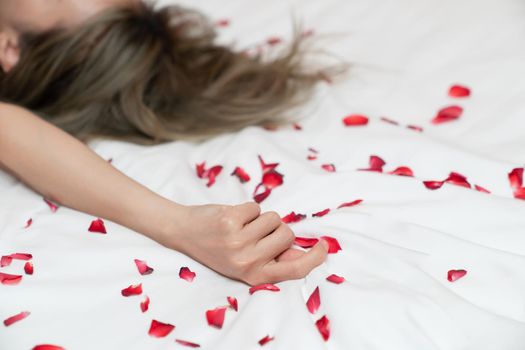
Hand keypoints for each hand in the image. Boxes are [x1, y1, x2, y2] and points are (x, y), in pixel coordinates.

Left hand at [162, 202, 328, 284]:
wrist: (185, 233)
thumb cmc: (219, 248)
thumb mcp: (245, 263)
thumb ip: (274, 259)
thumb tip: (304, 254)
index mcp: (255, 275)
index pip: (295, 270)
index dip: (314, 257)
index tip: (322, 246)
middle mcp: (248, 261)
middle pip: (287, 235)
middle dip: (277, 229)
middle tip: (255, 233)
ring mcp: (238, 241)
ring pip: (273, 218)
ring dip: (261, 218)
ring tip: (241, 226)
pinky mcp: (230, 221)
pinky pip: (256, 207)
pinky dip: (247, 208)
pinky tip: (231, 218)